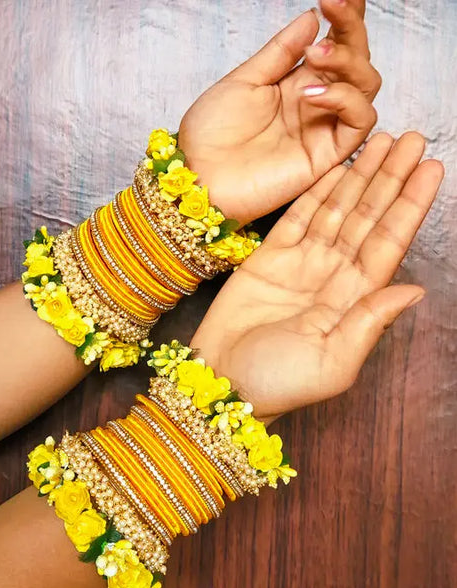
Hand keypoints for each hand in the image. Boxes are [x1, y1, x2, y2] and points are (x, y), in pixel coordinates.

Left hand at [179, 0, 380, 224]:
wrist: (197, 178)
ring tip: (314, 55)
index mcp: (295, 83)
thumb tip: (311, 18)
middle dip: (350, 29)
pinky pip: (360, 122)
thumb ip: (280, 52)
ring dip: (349, 61)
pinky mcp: (326, 156)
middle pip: (357, 61)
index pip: (334, 45)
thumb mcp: (243, 80)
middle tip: (332, 8)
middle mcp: (314, 104)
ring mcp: (322, 129)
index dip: (345, 18)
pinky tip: (313, 92)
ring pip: (366, 87)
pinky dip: (346, 99)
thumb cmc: (210, 135)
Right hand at [190, 132, 443, 420]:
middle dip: (390, 179)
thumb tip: (415, 291)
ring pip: (338, 210)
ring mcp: (302, 264)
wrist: (222, 382)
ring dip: (360, 176)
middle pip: (369, 218)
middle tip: (410, 139)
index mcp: (355, 300)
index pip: (390, 243)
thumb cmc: (279, 383)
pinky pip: (298, 215)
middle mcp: (333, 276)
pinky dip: (317, 190)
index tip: (430, 169)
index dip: (410, 205)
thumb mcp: (334, 362)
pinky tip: (335, 166)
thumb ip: (371, 322)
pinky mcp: (269, 258)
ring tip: (381, 141)